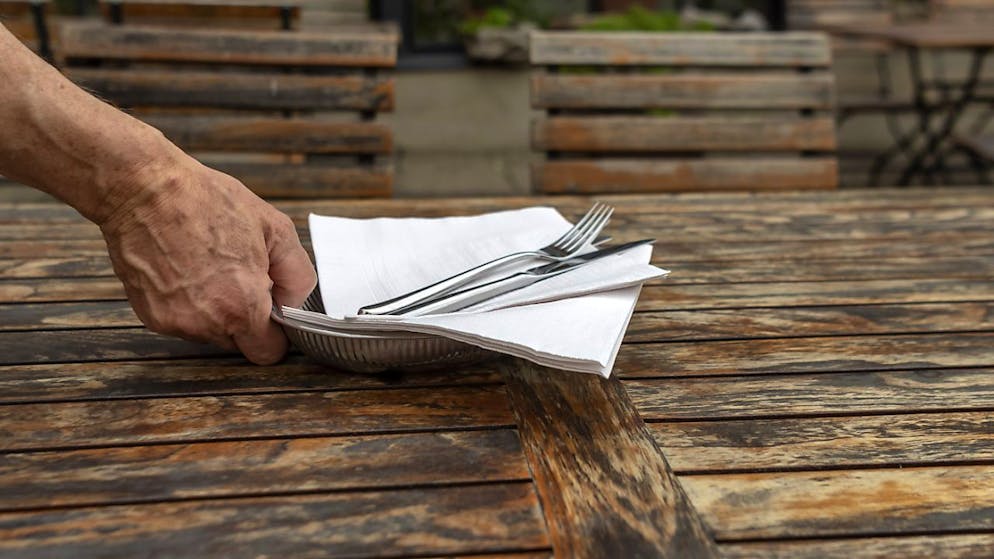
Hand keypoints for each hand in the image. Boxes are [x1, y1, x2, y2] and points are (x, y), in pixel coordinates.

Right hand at [98, 156, 315, 364]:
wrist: (143, 189)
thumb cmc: (206, 201)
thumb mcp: (275, 228)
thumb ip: (297, 275)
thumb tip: (293, 301)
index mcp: (242, 306)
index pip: (267, 353)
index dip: (274, 333)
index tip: (270, 312)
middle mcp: (207, 323)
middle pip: (238, 343)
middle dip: (244, 318)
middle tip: (237, 276)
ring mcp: (175, 322)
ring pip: (209, 332)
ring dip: (214, 310)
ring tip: (207, 266)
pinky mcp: (150, 316)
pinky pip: (182, 321)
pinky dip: (187, 303)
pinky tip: (185, 268)